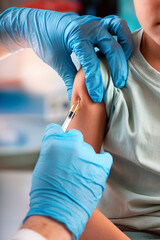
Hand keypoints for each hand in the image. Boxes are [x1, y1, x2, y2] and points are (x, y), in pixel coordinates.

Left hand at [0, 8, 132, 101]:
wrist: (37, 24)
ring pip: (119, 30)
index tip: (96, 97)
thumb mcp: (57, 62)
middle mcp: (88, 27)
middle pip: (111, 47)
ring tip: (124, 64)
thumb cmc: (45, 42)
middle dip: (117, 68)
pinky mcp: (97, 22)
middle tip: (119, 84)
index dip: (95, 82)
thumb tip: (76, 99)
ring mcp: (94, 22)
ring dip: (125, 47)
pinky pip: (116, 25)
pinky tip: (121, 50)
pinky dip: (122, 36)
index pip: (91, 62)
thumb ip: (70, 79)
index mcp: (76, 36)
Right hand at [24, 124, 111, 239]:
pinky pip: (103, 157)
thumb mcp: (42, 165)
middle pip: (74, 135)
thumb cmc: (46, 191)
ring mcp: (86, 154)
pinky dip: (99, 163)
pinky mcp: (100, 165)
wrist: (58, 211)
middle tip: (69, 160)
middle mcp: (71, 144)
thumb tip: (61, 145)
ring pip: (87, 148)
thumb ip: (52, 150)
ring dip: (83, 157)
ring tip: (78, 174)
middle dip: (71, 145)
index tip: (58, 142)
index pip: (55, 129)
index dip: (56, 136)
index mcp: (54, 143)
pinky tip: (92, 171)